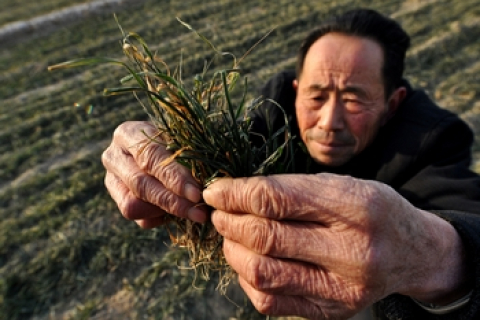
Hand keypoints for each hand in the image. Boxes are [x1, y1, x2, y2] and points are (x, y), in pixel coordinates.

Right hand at [102, 121, 207, 227]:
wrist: (162, 148)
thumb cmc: (177, 139)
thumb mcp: (181, 138)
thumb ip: (190, 154)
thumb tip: (207, 181)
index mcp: (127, 133)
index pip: (150, 157)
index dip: (174, 177)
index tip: (196, 193)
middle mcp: (113, 157)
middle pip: (140, 184)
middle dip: (173, 200)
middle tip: (200, 211)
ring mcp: (112, 181)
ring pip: (134, 206)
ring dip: (167, 212)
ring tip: (194, 211)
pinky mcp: (119, 203)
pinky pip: (140, 219)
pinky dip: (161, 219)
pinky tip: (179, 211)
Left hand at [203, 173, 468, 318]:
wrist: (412, 253)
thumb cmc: (373, 211)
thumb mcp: (342, 185)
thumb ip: (291, 189)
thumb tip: (233, 194)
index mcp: (357, 208)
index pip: (279, 199)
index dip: (237, 194)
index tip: (214, 191)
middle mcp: (353, 254)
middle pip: (267, 238)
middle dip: (229, 222)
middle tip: (219, 212)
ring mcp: (343, 291)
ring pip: (263, 274)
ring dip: (234, 250)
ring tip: (231, 235)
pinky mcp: (332, 313)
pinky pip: (270, 302)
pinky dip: (247, 278)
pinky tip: (248, 260)